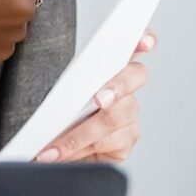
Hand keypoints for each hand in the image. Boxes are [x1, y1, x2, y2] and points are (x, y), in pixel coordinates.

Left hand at [36, 29, 155, 162]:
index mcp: (111, 65)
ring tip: (50, 147)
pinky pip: (106, 145)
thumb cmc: (60, 108)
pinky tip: (58, 156)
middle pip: (133, 80)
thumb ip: (70, 88)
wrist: (55, 140)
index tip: (144, 43)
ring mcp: (130, 115)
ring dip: (77, 135)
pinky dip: (77, 151)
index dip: (144, 40)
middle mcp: (127, 88)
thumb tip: (62, 100)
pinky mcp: (126, 141)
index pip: (135, 45)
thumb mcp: (60, 91)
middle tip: (100, 99)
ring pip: (112, 119)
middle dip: (116, 87)